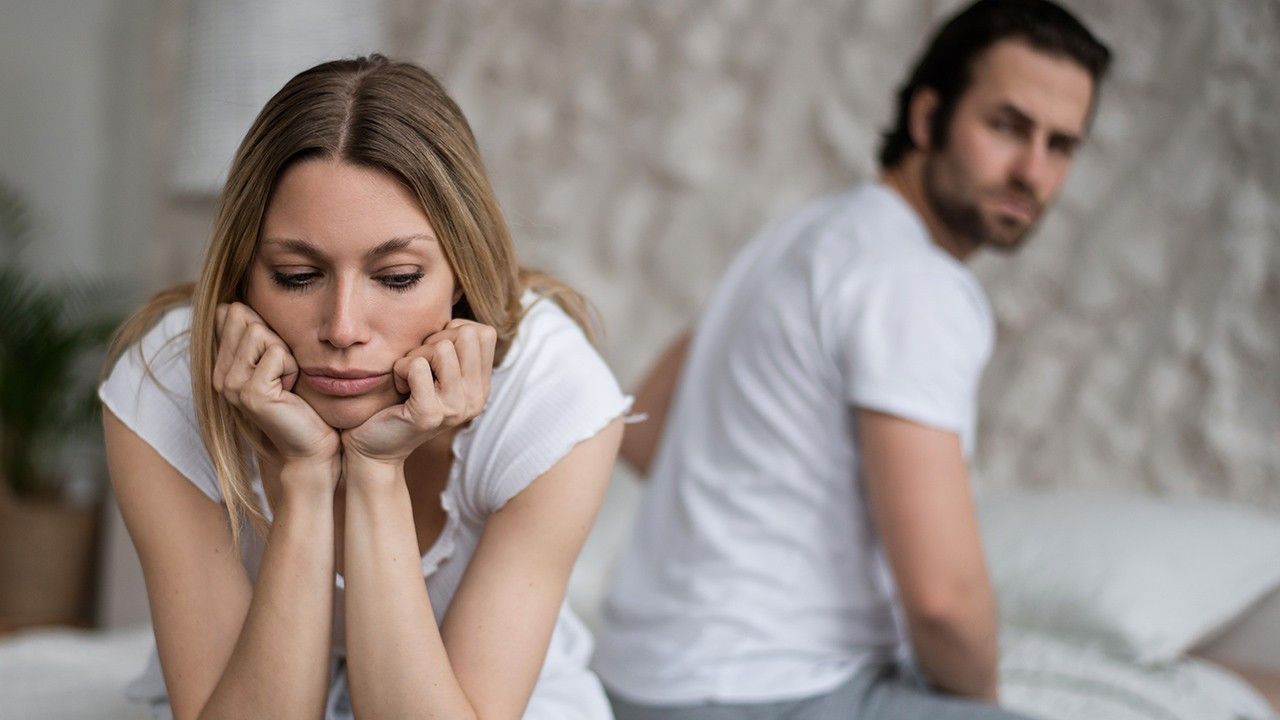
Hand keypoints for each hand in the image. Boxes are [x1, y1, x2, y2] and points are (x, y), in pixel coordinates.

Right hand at [213, 303, 339, 467]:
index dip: (263, 325)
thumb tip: (233, 301)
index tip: (274, 358)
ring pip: (260, 332)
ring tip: (286, 381)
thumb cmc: (302, 401)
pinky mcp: (250, 392)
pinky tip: (289, 391)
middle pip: (244, 315)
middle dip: (274, 337)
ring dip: (285, 354)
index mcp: (221, 365)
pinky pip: (276, 353)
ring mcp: (230, 384)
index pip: (232, 311)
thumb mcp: (276, 360)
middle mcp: (218, 375)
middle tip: (282, 370)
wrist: (311, 444)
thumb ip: (255, 335)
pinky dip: (291, 367)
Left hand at [342, 319, 496, 463]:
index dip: (453, 331)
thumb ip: (454, 349)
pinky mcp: (428, 414)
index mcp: (482, 387)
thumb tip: (453, 318)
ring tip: (408, 378)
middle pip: (466, 334)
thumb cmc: (403, 400)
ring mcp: (455, 408)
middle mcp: (476, 399)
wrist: (376, 446)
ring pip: (441, 347)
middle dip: (434, 341)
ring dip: (415, 356)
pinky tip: (399, 387)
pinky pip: (417, 365)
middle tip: (419, 365)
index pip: (484, 332)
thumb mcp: (437, 373)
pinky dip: (400, 369)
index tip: (435, 355)